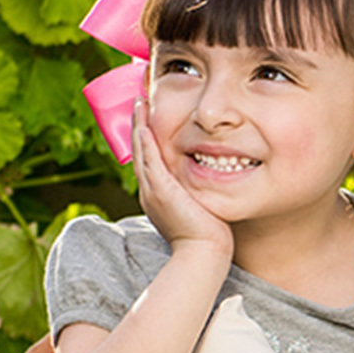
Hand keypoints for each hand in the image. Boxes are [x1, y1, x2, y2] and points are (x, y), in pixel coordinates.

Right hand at [132, 103, 233, 262]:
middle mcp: (150, 190)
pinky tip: (144, 124)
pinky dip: (145, 142)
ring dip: (138, 126)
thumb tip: (214, 175)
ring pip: (141, 152)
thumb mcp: (200, 205)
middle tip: (139, 99)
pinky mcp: (160, 191)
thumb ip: (198, 190)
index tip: (148, 115)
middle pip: (139, 151)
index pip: (148, 158)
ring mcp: (153, 190)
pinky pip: (149, 161)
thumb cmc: (209, 234)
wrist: (204, 253)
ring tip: (139, 103)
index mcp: (157, 194)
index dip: (146, 135)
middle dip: (138, 124)